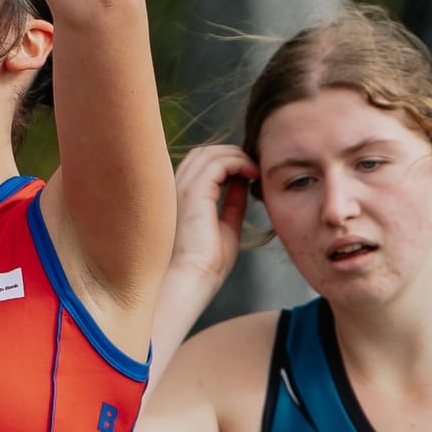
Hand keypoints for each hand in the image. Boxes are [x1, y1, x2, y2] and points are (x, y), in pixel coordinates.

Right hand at [165, 141, 257, 298]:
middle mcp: (176, 188)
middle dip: (231, 154)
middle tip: (254, 167)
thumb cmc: (208, 263)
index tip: (249, 173)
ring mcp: (182, 187)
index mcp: (180, 197)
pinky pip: (218, 162)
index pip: (200, 165)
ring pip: (210, 153)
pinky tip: (252, 173)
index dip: (226, 163)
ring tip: (255, 169)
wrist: (194, 278)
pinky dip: (238, 162)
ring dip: (236, 156)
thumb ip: (232, 202)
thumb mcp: (226, 226)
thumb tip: (243, 183)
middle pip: (203, 153)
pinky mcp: (193, 191)